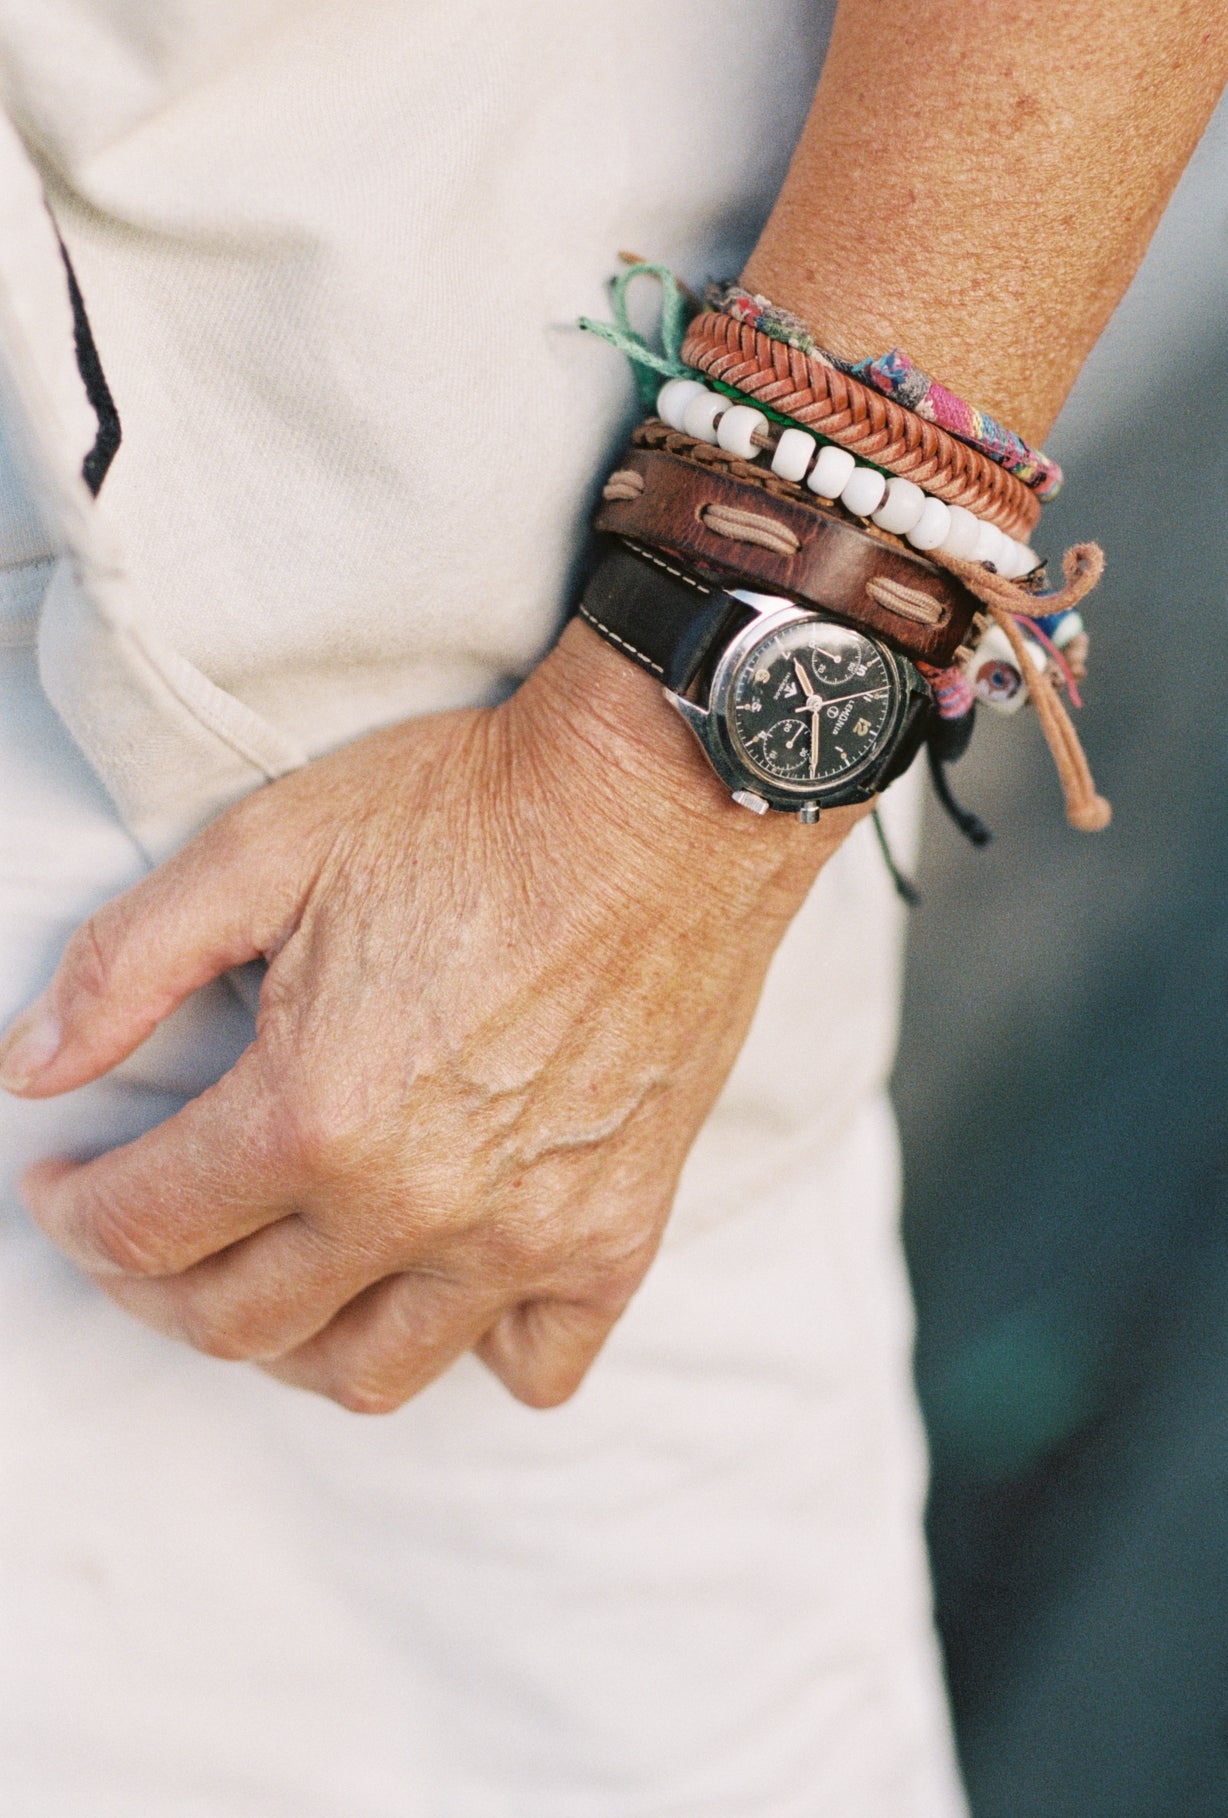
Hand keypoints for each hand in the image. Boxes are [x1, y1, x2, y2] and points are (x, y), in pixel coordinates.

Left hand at [1, 622, 863, 1411]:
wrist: (662, 801)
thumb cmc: (472, 810)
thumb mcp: (266, 847)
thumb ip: (128, 965)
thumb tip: (31, 1070)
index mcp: (313, 1114)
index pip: (143, 1229)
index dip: (74, 1212)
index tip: (64, 1182)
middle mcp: (418, 1203)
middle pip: (238, 1321)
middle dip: (153, 1286)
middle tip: (143, 1230)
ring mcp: (526, 1234)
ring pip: (371, 1373)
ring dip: (291, 1343)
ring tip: (271, 1275)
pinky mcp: (618, 1233)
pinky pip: (534, 1366)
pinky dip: (475, 1349)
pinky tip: (444, 1284)